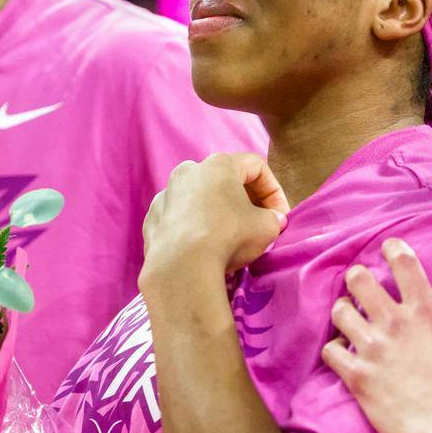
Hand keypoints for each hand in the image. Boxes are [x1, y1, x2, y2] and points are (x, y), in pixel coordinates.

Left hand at [141, 154, 289, 278]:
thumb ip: (273, 218)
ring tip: (228, 239)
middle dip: (245, 201)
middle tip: (257, 225)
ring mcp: (165, 195)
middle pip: (224, 181)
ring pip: (199, 200)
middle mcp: (188, 171)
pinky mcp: (151, 218)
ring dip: (217, 214)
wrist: (181, 267)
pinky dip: (193, 229)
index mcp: (218, 165)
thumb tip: (273, 219)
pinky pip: (179, 219)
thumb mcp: (267, 227)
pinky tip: (202, 248)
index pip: (255, 166)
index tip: (280, 216)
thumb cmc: (229, 237)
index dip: (274, 191)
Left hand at [323, 237, 431, 432]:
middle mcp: (394, 322)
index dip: (392, 249)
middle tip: (359, 286)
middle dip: (357, 279)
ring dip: (343, 313)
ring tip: (349, 320)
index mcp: (426, 310)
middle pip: (359, 280)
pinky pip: (330, 352)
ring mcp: (372, 348)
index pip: (403, 263)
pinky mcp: (357, 376)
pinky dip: (334, 352)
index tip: (388, 248)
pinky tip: (341, 356)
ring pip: (340, 312)